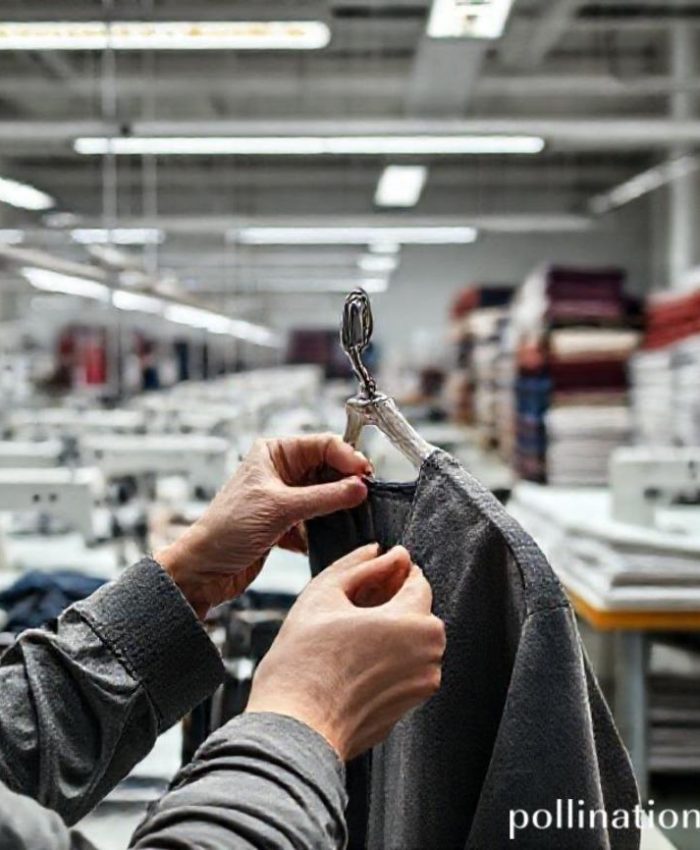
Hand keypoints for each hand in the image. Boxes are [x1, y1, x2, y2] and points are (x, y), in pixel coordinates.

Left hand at [157, 434, 370, 617]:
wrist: (205, 570)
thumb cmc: (227, 531)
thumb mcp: (281, 509)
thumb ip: (325, 497)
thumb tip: (360, 488)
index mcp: (275, 453)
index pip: (323, 444)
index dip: (348, 457)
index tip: (366, 474)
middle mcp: (280, 470)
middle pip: (328, 469)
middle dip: (346, 483)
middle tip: (365, 495)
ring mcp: (285, 496)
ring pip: (325, 495)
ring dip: (337, 507)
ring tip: (352, 515)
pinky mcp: (287, 522)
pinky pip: (318, 518)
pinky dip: (325, 527)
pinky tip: (325, 536)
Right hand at [245, 544, 445, 760]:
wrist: (294, 727)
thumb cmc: (305, 660)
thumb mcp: (324, 593)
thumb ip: (360, 565)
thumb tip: (386, 552)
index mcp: (414, 622)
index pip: (417, 580)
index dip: (393, 571)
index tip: (369, 573)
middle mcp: (428, 655)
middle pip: (418, 611)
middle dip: (391, 601)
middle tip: (351, 604)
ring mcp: (420, 687)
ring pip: (411, 642)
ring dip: (389, 631)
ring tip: (347, 633)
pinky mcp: (406, 709)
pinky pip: (402, 671)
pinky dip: (385, 660)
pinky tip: (351, 660)